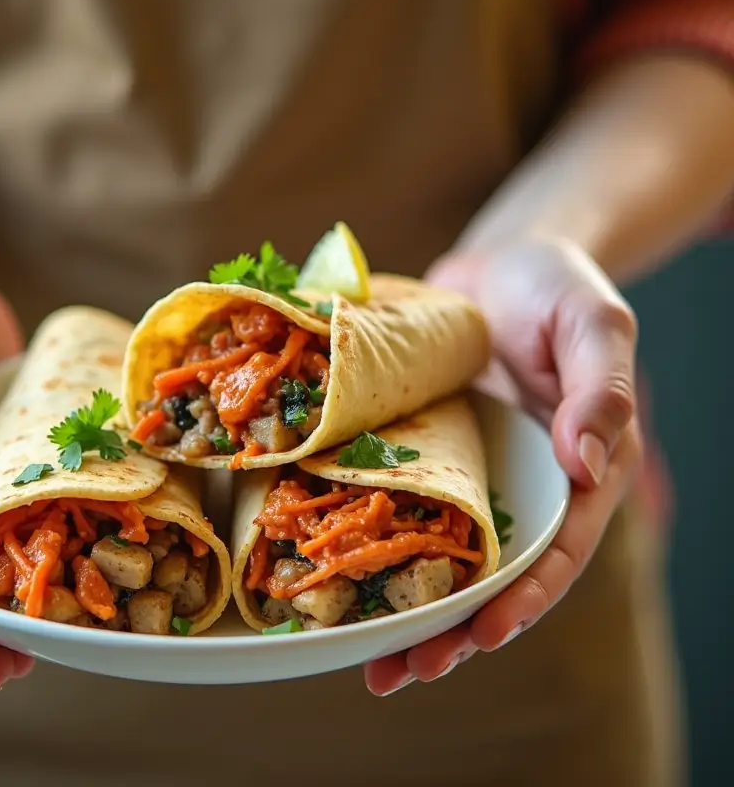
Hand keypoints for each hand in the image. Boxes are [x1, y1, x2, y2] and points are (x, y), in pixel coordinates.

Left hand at [364, 237, 642, 694]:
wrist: (498, 264)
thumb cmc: (556, 287)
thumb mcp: (593, 325)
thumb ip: (599, 392)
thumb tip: (591, 466)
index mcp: (578, 472)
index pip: (557, 551)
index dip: (523, 597)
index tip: (482, 632)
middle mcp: (523, 486)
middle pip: (493, 574)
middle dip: (451, 627)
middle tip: (400, 671)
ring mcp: (470, 473)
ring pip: (441, 553)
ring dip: (406, 604)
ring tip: (363, 655)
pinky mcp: (425, 452)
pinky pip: (401, 503)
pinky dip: (376, 539)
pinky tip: (336, 568)